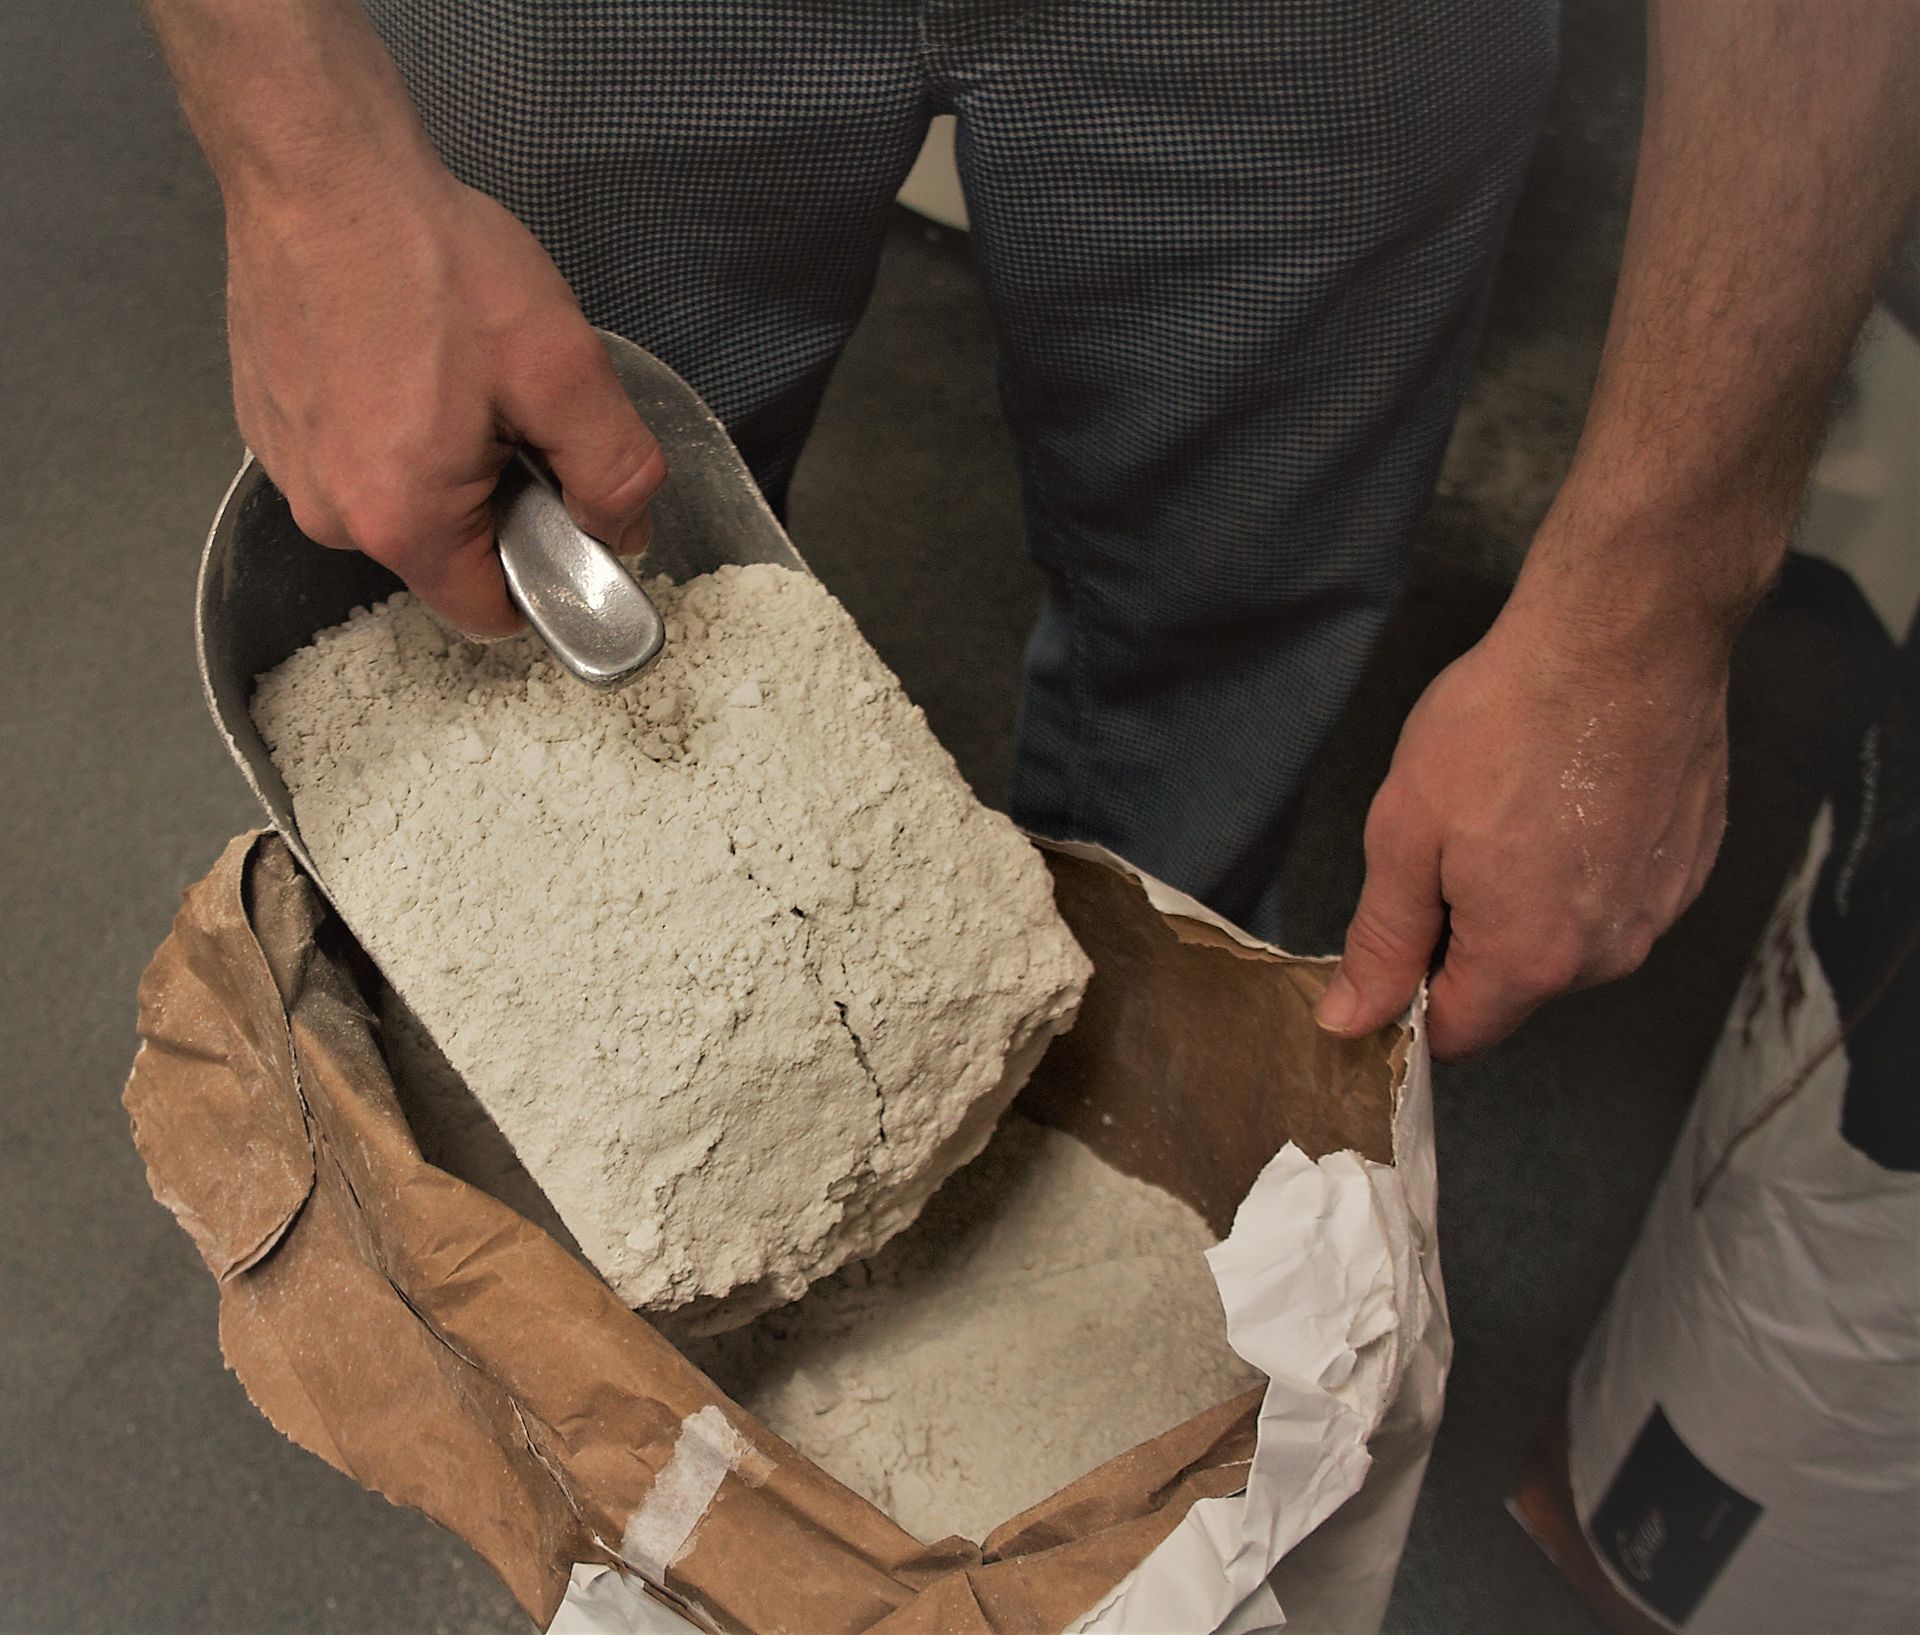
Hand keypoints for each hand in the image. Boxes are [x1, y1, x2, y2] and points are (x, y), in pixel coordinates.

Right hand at [225, 159, 664, 634]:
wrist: (319, 166)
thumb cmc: (431, 261)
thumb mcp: (565, 370)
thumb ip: (614, 474)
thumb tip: (624, 532)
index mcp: (400, 522)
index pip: (491, 614)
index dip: (545, 570)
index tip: (562, 503)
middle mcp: (329, 512)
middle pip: (448, 553)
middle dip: (495, 497)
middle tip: (507, 404)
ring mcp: (288, 465)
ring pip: (402, 500)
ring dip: (444, 453)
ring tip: (450, 364)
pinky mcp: (269, 419)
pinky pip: (357, 453)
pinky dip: (390, 419)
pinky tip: (402, 350)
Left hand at [1314, 583, 1730, 1059]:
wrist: (1623, 636)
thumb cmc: (1505, 722)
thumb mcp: (1405, 832)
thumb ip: (1383, 941)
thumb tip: (1352, 1021)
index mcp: (1529, 959)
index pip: (1456, 1034)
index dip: (1410, 998)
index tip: (1393, 940)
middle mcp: (1607, 954)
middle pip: (1511, 986)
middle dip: (1467, 936)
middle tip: (1449, 840)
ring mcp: (1658, 909)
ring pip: (1565, 938)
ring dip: (1526, 897)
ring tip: (1511, 806)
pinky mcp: (1688, 862)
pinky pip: (1614, 893)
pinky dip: (1581, 863)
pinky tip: (1564, 795)